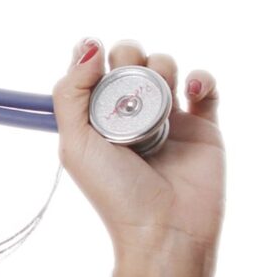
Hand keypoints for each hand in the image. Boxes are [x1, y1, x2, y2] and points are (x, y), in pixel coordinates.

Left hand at [51, 37, 223, 262]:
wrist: (166, 229)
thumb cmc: (115, 192)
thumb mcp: (75, 143)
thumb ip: (71, 93)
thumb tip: (88, 47)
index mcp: (95, 117)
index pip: (94, 69)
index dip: (94, 57)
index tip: (97, 58)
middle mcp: (129, 114)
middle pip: (131, 59)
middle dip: (129, 57)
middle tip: (129, 84)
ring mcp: (168, 118)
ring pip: (165, 66)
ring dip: (161, 68)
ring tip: (158, 100)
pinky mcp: (203, 127)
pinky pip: (205, 86)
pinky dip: (200, 77)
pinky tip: (191, 90)